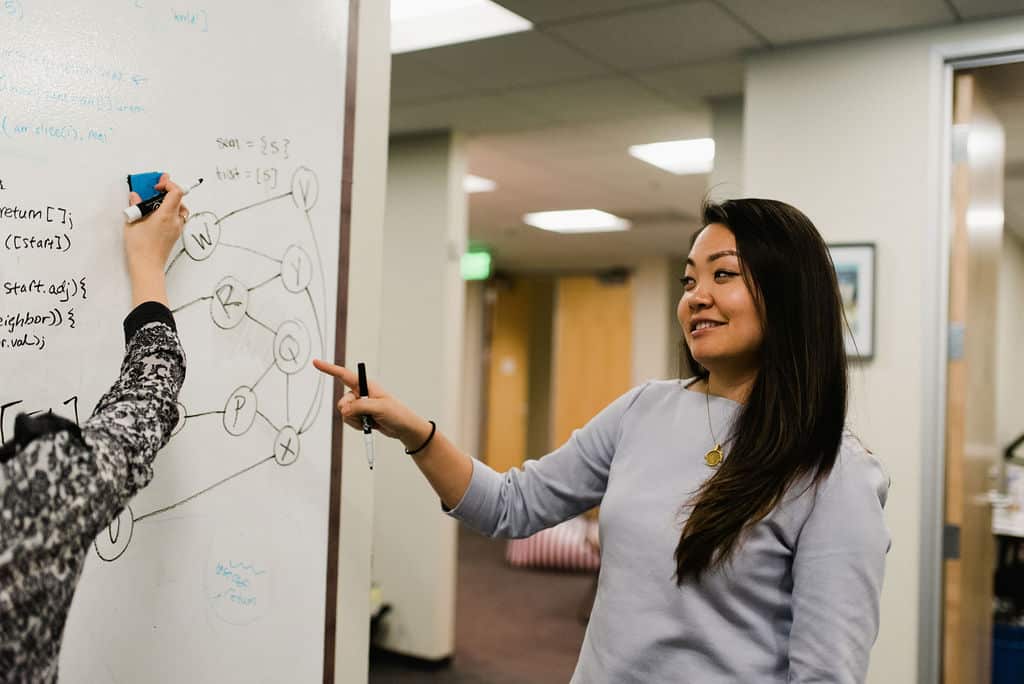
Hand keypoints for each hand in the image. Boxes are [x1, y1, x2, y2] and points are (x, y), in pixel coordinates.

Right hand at [124, 173, 187, 276]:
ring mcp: (177, 229)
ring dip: (171, 202)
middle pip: (179, 199)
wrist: (147, 267)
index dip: (169, 184)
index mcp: (166, 215)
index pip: (176, 192)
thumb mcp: (132, 222)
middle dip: (168, 191)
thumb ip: (135, 206)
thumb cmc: (140, 247)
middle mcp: (175, 221)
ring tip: (156, 202)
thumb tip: (135, 196)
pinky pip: (178, 219)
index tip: (158, 184)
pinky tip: (157, 214)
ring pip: (181, 209)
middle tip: (156, 188)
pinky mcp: (175, 235)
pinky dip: (171, 212)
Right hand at [312, 359, 432, 449]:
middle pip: (342, 402)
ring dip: (355, 421)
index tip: (316, 363)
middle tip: (365, 415)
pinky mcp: (360, 416)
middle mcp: (360, 393)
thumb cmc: (397, 413)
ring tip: (371, 420)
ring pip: (345, 414)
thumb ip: (360, 407)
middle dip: (350, 411)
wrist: (403, 427)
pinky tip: (369, 425)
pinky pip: (349, 421)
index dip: (329, 369)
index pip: (344, 375)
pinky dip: (357, 426)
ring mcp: (360, 405)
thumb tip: (344, 411)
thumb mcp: (379, 408)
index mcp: (366, 385)